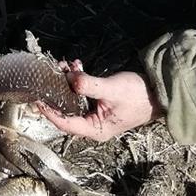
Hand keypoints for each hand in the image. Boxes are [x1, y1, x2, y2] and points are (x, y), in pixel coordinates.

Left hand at [40, 65, 158, 141]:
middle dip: (57, 91)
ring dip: (67, 82)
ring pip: (72, 99)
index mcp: (95, 129)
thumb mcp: (112, 89)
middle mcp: (93, 125)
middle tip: (50, 73)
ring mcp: (95, 114)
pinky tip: (77, 66)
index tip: (36, 98)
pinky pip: (81, 93)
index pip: (65, 124)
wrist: (159, 92)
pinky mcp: (98, 103)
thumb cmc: (138, 95)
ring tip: (64, 65)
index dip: (49, 112)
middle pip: (66, 111)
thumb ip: (90, 85)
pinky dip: (77, 80)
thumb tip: (70, 79)